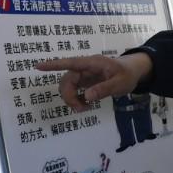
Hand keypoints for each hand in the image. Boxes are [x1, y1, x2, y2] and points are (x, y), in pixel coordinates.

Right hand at [37, 52, 153, 110]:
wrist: (134, 72)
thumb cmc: (127, 74)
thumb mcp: (120, 83)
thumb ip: (104, 89)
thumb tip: (86, 97)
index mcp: (92, 63)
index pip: (70, 63)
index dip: (53, 65)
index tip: (38, 66)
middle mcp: (85, 68)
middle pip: (67, 80)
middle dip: (68, 96)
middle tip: (81, 109)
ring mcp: (84, 75)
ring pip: (68, 86)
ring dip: (72, 99)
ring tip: (85, 108)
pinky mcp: (86, 82)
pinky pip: (74, 90)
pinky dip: (76, 99)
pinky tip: (86, 105)